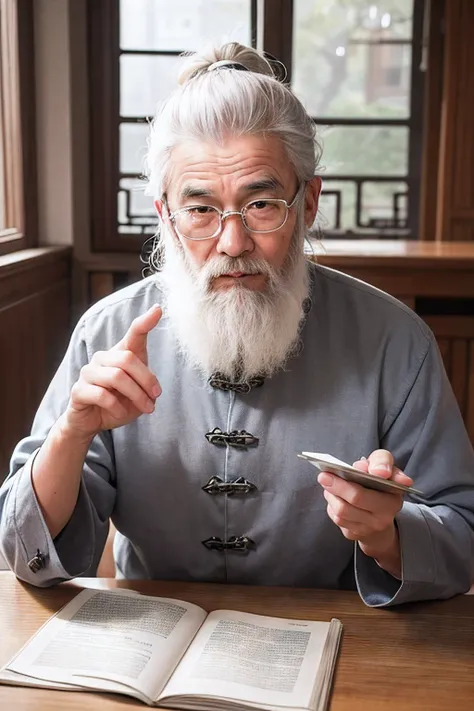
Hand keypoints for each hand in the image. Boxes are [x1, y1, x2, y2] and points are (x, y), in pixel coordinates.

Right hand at [63, 305, 162, 440]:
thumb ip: (145, 384)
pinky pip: (101, 395)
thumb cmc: (117, 403)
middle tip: (155, 397)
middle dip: (146, 380)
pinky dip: (117, 406)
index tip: (158, 310)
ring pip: (116, 377)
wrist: (92, 422)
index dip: (145, 322)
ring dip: (136, 396)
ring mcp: (87, 372)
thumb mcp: (138, 392)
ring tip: (146, 408)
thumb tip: (154, 388)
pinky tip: (121, 413)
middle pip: (127, 359)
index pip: (133, 333)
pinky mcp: (78, 390)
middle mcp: (101, 358)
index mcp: (119, 354)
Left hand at [317, 449, 412, 576]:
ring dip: (331, 495)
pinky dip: (332, 505)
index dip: (365, 476)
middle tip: (323, 475)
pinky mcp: (354, 534)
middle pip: (356, 498)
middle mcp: (384, 516)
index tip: (356, 468)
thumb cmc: (380, 485)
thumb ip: (382, 462)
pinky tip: (333, 497)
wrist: (379, 515)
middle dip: (338, 485)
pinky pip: (337, 519)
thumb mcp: (385, 468)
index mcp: (393, 498)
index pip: (381, 484)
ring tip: (327, 484)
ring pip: (342, 510)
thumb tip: (379, 471)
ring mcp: (369, 528)